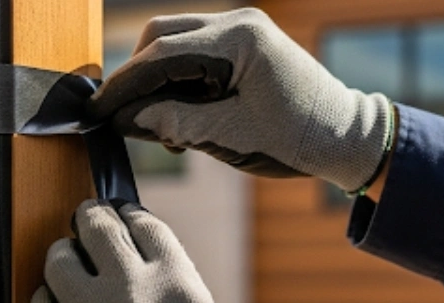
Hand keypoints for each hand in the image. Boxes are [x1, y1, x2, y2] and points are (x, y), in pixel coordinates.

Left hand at [28, 200, 260, 302]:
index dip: (130, 216)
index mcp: (176, 280)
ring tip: (68, 260)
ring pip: (59, 259)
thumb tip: (153, 270)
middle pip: (97, 227)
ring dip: (64, 254)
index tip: (123, 216)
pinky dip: (45, 299)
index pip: (144, 225)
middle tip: (87, 219)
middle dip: (90, 218)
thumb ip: (179, 289)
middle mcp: (132, 288)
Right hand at [88, 8, 393, 191]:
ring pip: (176, 46)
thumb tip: (126, 120)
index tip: (98, 110)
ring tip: (161, 130)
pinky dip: (180, 84)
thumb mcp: (232, 136)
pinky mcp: (244, 48)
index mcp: (239, 39)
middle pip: (162, 37)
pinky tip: (181, 120)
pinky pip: (196, 57)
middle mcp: (238, 24)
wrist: (345, 138)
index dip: (125, 84)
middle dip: (138, 78)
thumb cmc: (298, 139)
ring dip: (159, 83)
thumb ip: (176, 123)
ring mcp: (242, 32)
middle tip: (123, 119)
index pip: (162, 53)